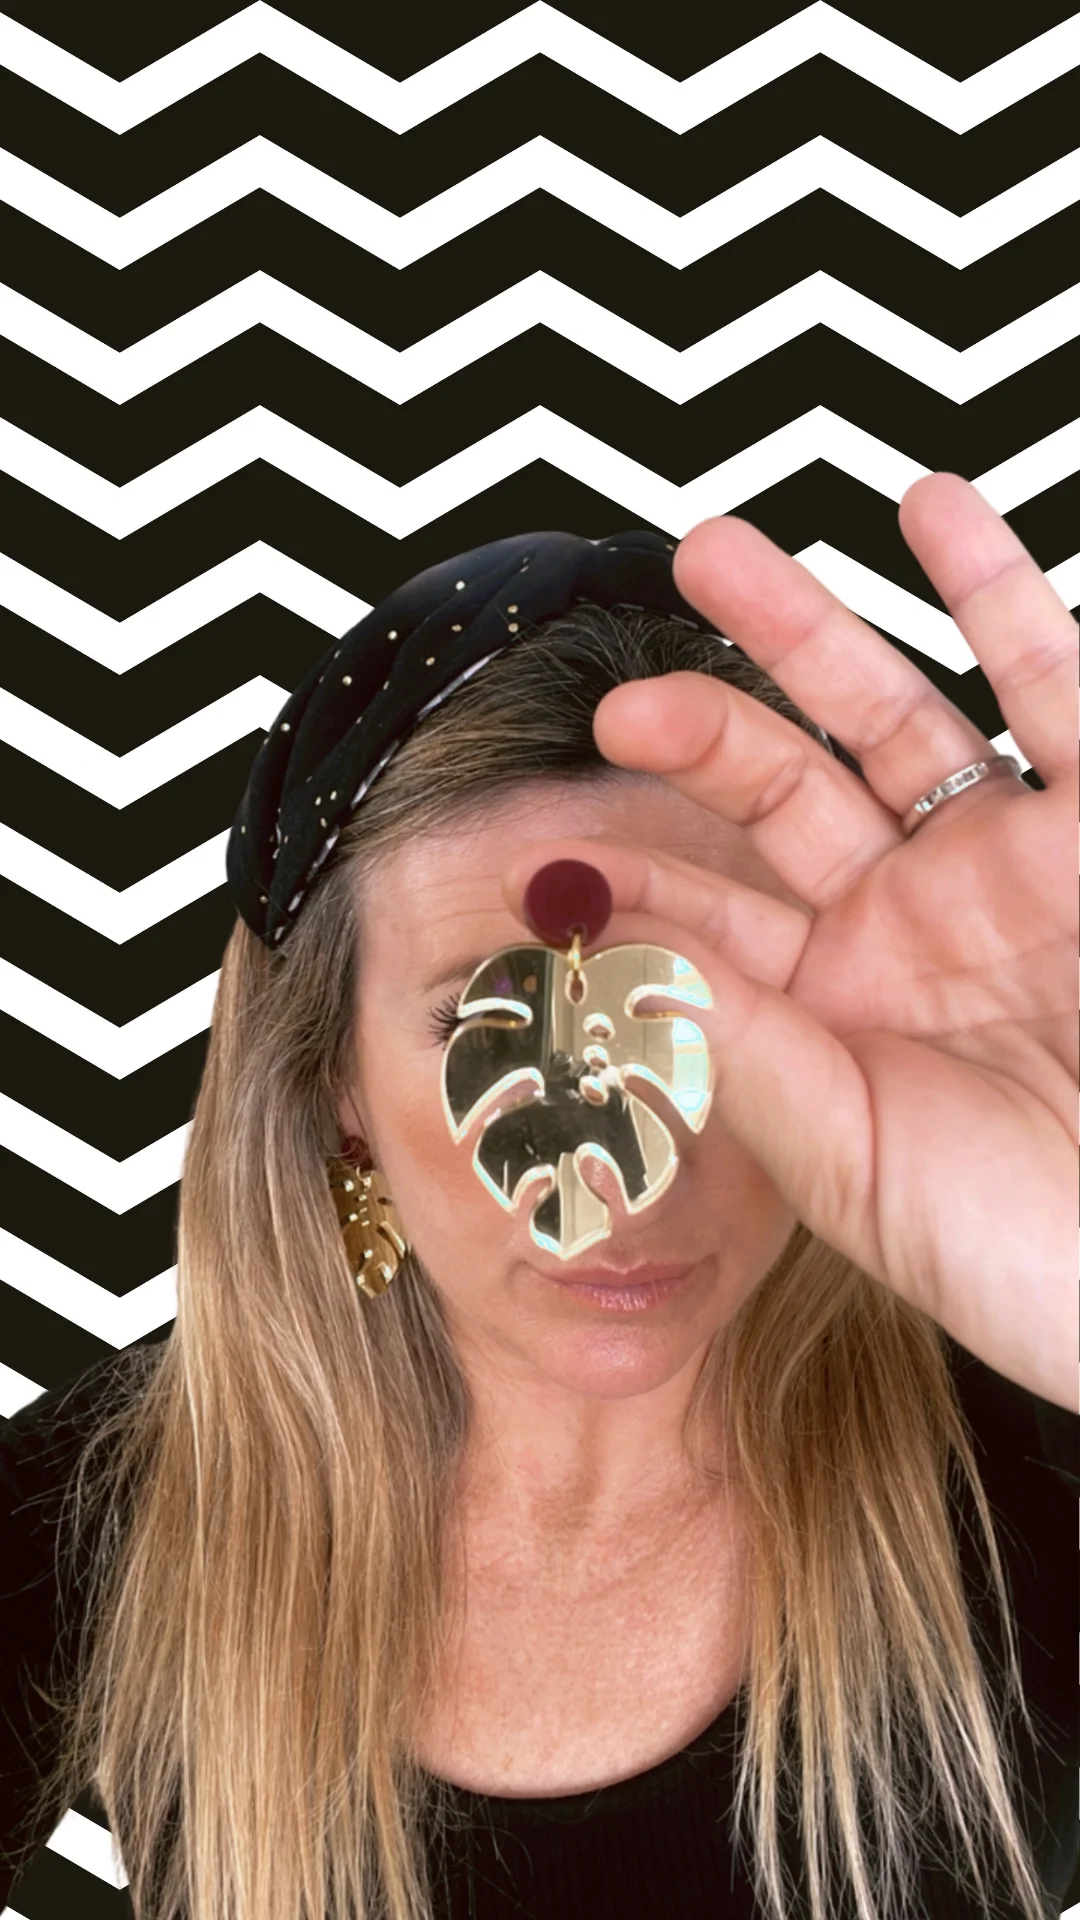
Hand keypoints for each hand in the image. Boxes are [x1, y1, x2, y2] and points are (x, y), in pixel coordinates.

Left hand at [501, 475, 1078, 1412]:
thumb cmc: (1031, 1257)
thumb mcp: (858, 1166)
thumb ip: (741, 1054)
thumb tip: (617, 962)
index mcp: (833, 1007)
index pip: (708, 915)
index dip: (628, 879)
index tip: (543, 848)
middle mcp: (910, 918)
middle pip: (782, 788)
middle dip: (700, 727)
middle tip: (618, 690)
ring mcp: (1008, 861)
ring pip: (894, 714)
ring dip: (809, 628)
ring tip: (715, 552)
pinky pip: (1055, 688)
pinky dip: (999, 591)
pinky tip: (934, 509)